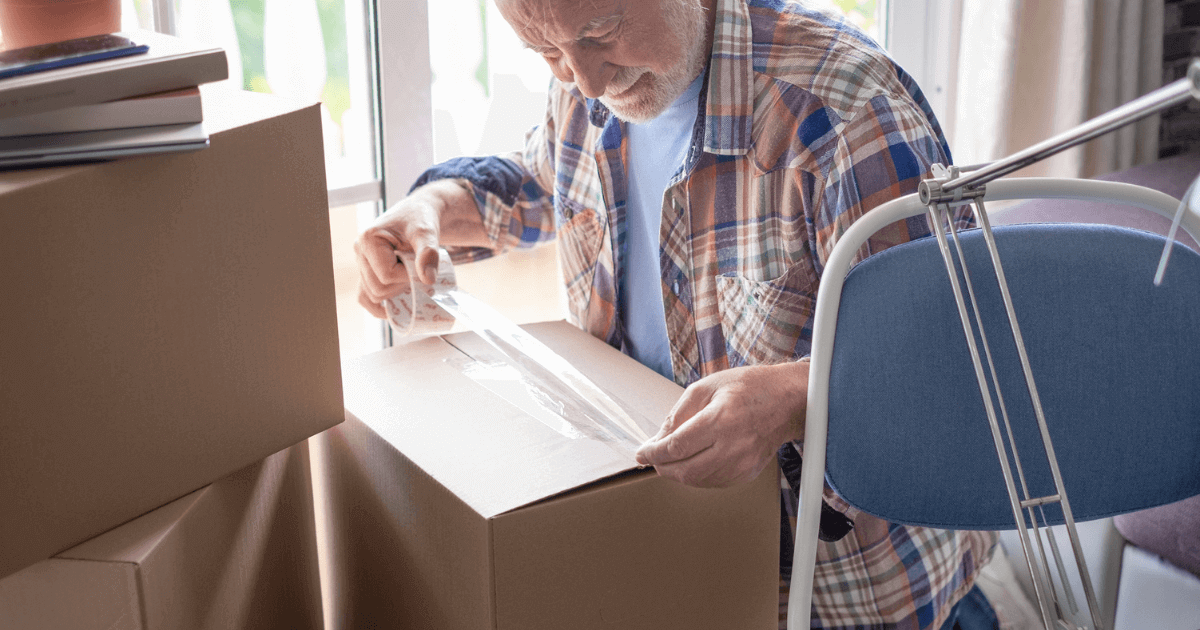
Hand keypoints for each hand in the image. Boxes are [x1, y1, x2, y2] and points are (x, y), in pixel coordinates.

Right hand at [354, 180, 471, 318]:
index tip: (421, 266)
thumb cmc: (420, 219)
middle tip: (417, 270)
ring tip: (409, 275)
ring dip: (395, 292)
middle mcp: (359, 252)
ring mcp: (361, 263)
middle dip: (402, 286)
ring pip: (373, 296)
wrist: (418, 215)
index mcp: (369, 239)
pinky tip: (397, 305)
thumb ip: (428, 252)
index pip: (386, 275)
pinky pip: (365, 298)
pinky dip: (380, 306)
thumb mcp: (427, 232)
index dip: (408, 277)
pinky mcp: (366, 272)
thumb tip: (428, 280)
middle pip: (378, 289)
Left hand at [634, 361, 808, 487]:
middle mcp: (733, 446)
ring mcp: (742, 463)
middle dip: (662, 466)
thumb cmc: (749, 387)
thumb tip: (659, 438)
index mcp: (721, 420)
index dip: (653, 453)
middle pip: (685, 470)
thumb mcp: (707, 386)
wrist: (788, 401)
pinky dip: (696, 475)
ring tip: (670, 458)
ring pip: (698, 480)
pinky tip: (692, 462)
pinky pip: (713, 482)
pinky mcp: (748, 473)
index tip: (641, 453)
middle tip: (652, 458)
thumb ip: (679, 413)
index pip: (677, 447)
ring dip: (677, 473)